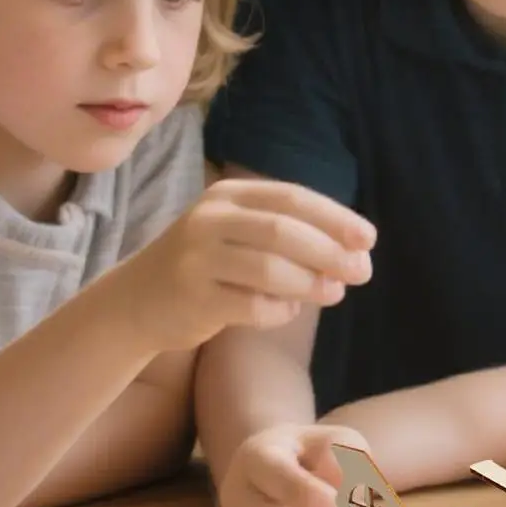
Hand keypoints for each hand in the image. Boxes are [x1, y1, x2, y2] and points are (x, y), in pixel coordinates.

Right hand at [114, 179, 374, 353]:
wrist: (136, 301)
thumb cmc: (207, 265)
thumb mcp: (240, 234)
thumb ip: (291, 236)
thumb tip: (356, 255)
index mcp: (228, 195)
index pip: (292, 198)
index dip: (335, 218)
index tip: (368, 239)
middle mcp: (209, 219)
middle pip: (283, 231)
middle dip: (330, 252)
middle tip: (361, 272)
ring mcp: (196, 258)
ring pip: (269, 269)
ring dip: (310, 283)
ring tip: (333, 293)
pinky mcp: (191, 298)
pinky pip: (250, 306)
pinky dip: (278, 311)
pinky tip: (286, 311)